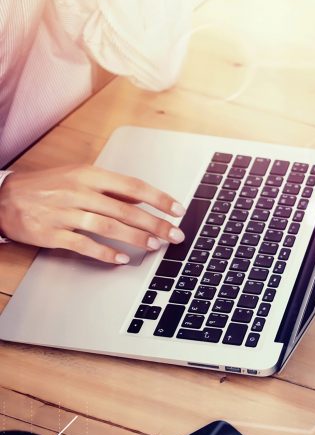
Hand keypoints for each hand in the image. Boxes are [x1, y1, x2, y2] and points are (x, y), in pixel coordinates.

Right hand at [0, 165, 185, 263]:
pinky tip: (121, 259)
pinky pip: (83, 244)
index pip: (132, 186)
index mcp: (89, 175)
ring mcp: (64, 213)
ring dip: (135, 238)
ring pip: (108, 226)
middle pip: (125, 209)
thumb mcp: (80, 177)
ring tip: (154, 246)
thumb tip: (145, 199)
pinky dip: (105, 253)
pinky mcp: (52, 233)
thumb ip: (111, 188)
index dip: (159, 199)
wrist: (4, 197)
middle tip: (175, 235)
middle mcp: (79, 192)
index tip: (178, 209)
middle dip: (155, 224)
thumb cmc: (48, 186)